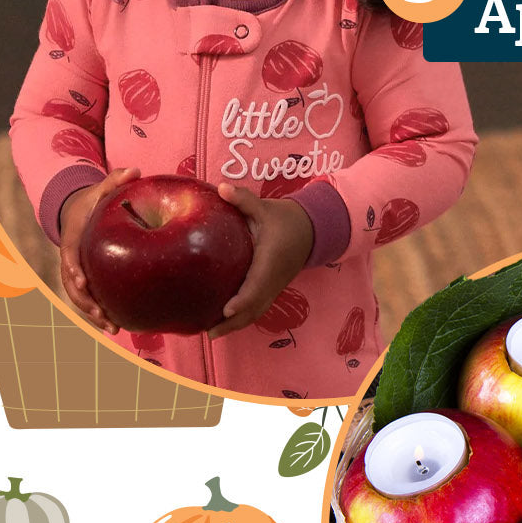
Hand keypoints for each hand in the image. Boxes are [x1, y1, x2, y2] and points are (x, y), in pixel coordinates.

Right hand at [58, 167, 140, 332]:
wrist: (78, 211)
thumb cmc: (93, 201)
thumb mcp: (101, 188)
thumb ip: (116, 180)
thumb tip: (136, 170)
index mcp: (73, 237)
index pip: (70, 256)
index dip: (75, 269)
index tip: (83, 282)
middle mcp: (71, 258)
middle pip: (72, 284)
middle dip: (85, 302)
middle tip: (102, 316)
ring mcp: (76, 270)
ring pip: (80, 296)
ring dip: (93, 313)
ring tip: (113, 328)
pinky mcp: (86, 278)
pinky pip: (90, 297)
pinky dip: (100, 311)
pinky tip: (118, 325)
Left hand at [208, 186, 313, 339]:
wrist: (311, 230)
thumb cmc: (285, 218)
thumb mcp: (265, 207)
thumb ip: (244, 199)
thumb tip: (221, 188)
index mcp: (272, 260)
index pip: (257, 284)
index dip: (243, 299)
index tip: (226, 309)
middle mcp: (274, 278)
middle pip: (255, 307)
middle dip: (234, 322)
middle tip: (210, 333)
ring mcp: (275, 286)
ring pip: (257, 311)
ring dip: (237, 325)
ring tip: (212, 334)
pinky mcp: (273, 289)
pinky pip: (258, 307)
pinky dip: (243, 318)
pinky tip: (224, 323)